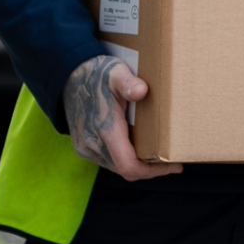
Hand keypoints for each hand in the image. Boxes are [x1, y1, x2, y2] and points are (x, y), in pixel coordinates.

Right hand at [62, 55, 180, 181]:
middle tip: (173, 162)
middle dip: (150, 169)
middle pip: (125, 169)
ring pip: (116, 167)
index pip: (128, 165)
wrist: (68, 78)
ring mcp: (85, 147)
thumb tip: (142, 91)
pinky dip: (125, 159)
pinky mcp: (83, 147)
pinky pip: (108, 161)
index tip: (174, 167)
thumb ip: (128, 82)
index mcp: (104, 129)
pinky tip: (140, 148)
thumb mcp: (116, 73)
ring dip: (138, 165)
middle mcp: (92, 143)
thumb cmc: (98, 75)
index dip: (152, 171)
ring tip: (159, 154)